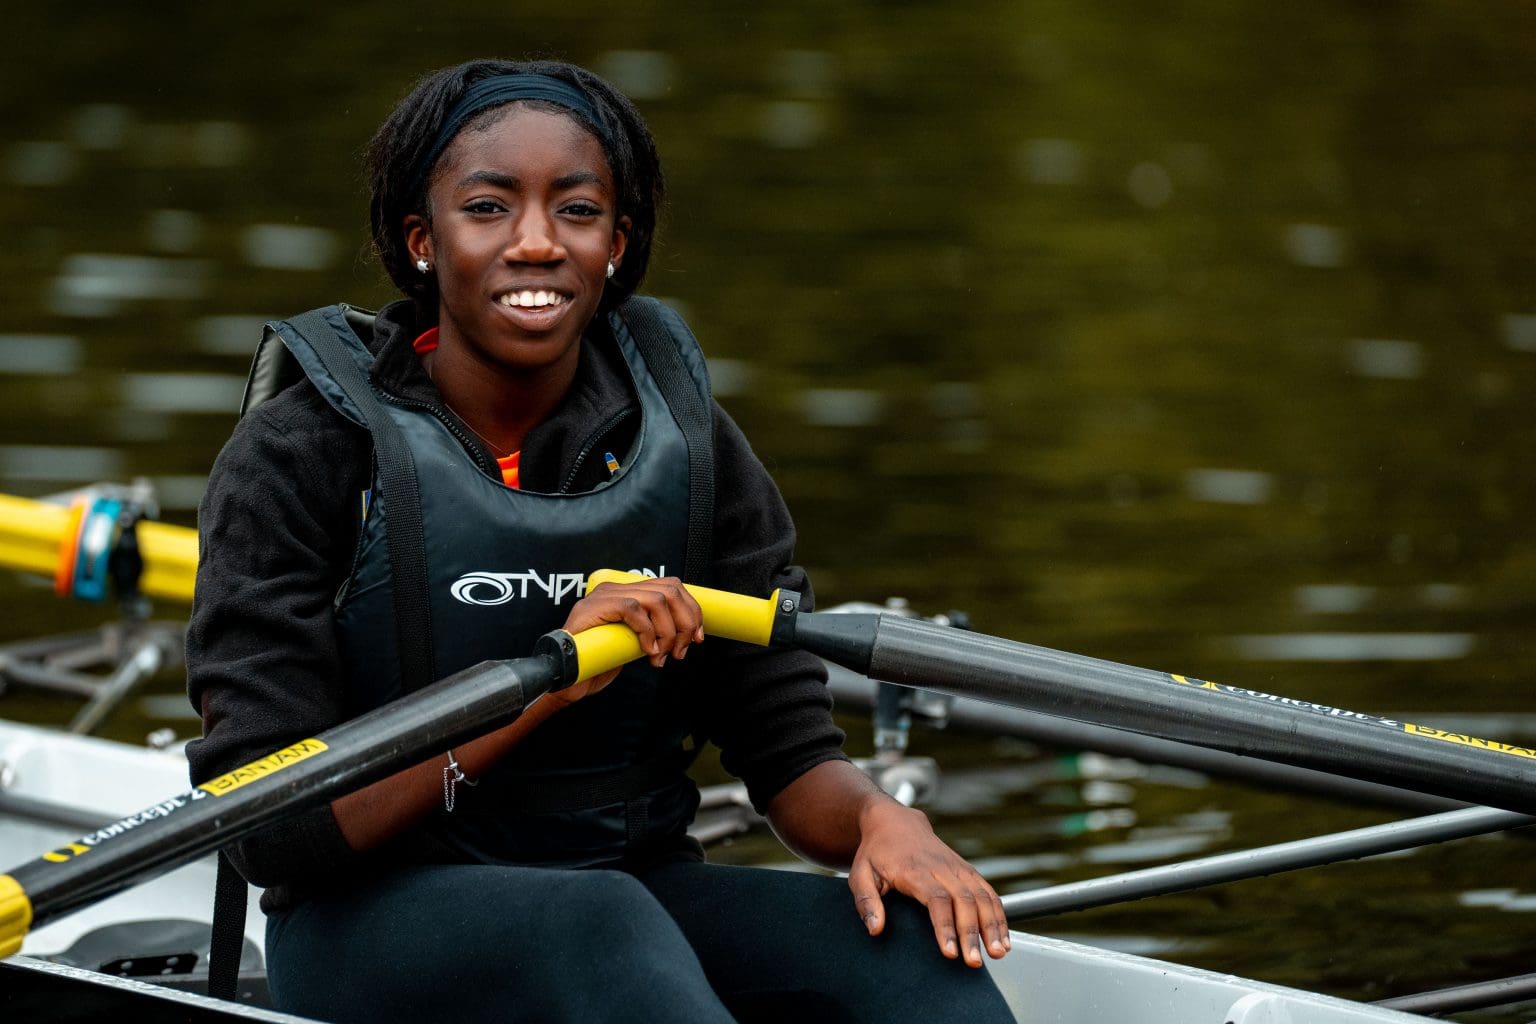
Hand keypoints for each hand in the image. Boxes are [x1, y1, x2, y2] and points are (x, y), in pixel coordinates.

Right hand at [545, 576, 705, 708]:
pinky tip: (648, 653)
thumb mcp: (635, 643)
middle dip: (685, 621)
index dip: (691, 610)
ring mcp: (604, 595)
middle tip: (681, 650)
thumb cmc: (599, 662)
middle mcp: (616, 588)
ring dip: (668, 631)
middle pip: (669, 589)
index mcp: (627, 593)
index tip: (698, 636)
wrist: (568, 678)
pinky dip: (648, 632)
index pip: (671, 586)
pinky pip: (634, 609)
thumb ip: (653, 630)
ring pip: (656, 600)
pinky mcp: (595, 607)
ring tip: (662, 655)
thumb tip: (686, 631)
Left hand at [848, 799, 1010, 967]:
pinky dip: (999, 915)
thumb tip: (876, 929)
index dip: (945, 926)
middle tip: (974, 963)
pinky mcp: (968, 870)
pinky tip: (1003, 939)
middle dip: (972, 933)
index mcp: (915, 870)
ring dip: (992, 925)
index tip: (950, 952)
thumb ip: (866, 901)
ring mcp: (958, 868)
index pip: (936, 899)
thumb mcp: (860, 874)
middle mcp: (941, 868)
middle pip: (964, 900)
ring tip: (997, 954)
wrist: (895, 822)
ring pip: (982, 896)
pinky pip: (989, 893)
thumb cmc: (876, 854)